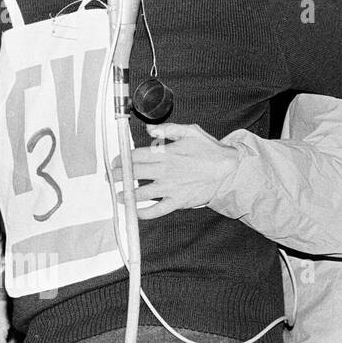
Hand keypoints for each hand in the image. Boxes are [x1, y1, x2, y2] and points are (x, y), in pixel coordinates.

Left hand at [119, 122, 238, 219]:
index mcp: (166, 153)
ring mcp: (171, 188)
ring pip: (140, 193)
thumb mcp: (191, 131)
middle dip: (118, 175)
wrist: (231, 171)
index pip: (135, 156)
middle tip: (110, 177)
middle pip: (133, 173)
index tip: (115, 161)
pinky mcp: (178, 201)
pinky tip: (135, 212)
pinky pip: (157, 210)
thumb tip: (149, 129)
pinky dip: (144, 213)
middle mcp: (165, 171)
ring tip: (117, 195)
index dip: (121, 159)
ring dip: (125, 195)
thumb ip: (168, 128)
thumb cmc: (211, 150)